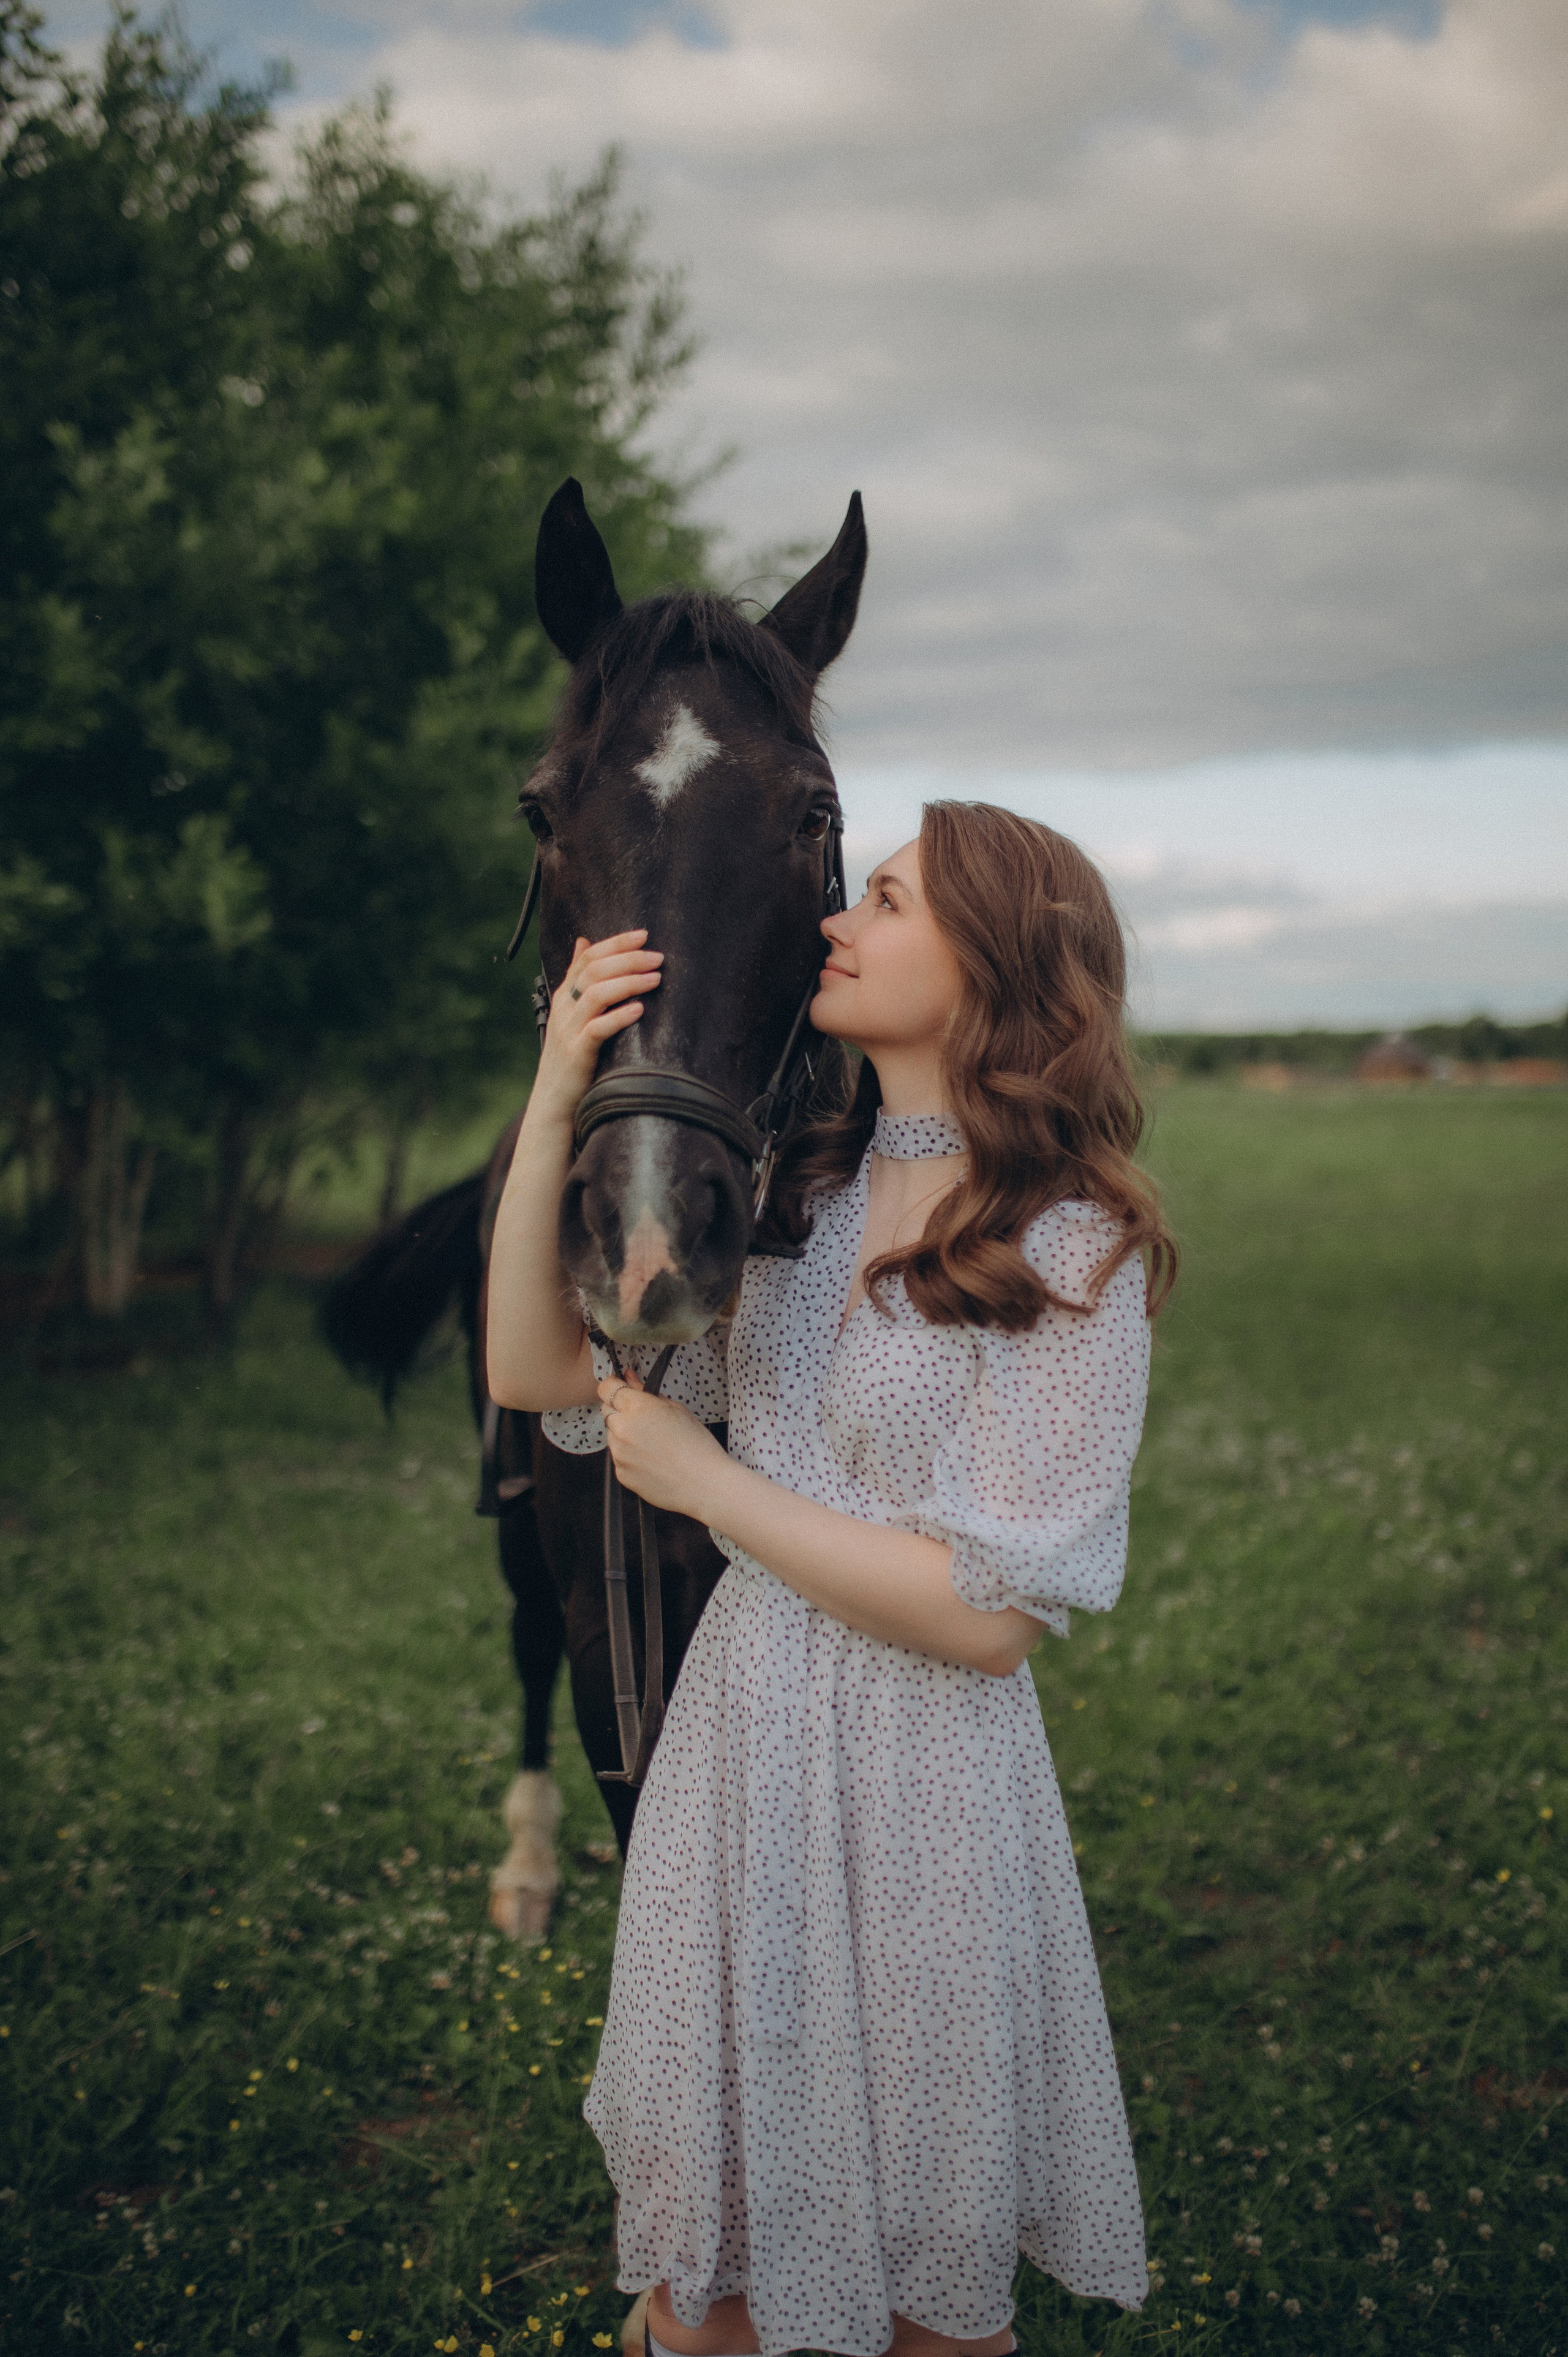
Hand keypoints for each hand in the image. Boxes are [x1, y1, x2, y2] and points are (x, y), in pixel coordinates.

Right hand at [531, 930, 662, 1124]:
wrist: (554, 1099)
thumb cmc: (571, 1057)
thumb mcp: (572, 1013)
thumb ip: (578, 979)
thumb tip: (584, 941)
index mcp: (565, 995)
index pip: (587, 957)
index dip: (615, 942)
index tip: (643, 935)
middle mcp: (564, 1007)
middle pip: (594, 970)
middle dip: (628, 958)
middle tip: (657, 957)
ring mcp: (569, 1029)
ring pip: (596, 993)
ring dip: (628, 982)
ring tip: (655, 978)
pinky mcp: (577, 1052)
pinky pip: (598, 1028)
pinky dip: (619, 1016)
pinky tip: (639, 1009)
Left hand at [597, 1367, 732, 1521]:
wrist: (705, 1485)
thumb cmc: (697, 1446)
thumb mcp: (677, 1410)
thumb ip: (647, 1393)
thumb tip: (629, 1378)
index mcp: (637, 1408)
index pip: (606, 1388)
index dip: (613, 1386)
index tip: (621, 1387)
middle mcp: (622, 1429)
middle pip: (607, 1411)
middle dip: (620, 1410)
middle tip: (644, 1418)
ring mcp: (619, 1454)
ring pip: (612, 1435)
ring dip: (624, 1434)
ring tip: (653, 1443)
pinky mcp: (621, 1474)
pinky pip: (619, 1457)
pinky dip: (630, 1456)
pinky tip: (652, 1460)